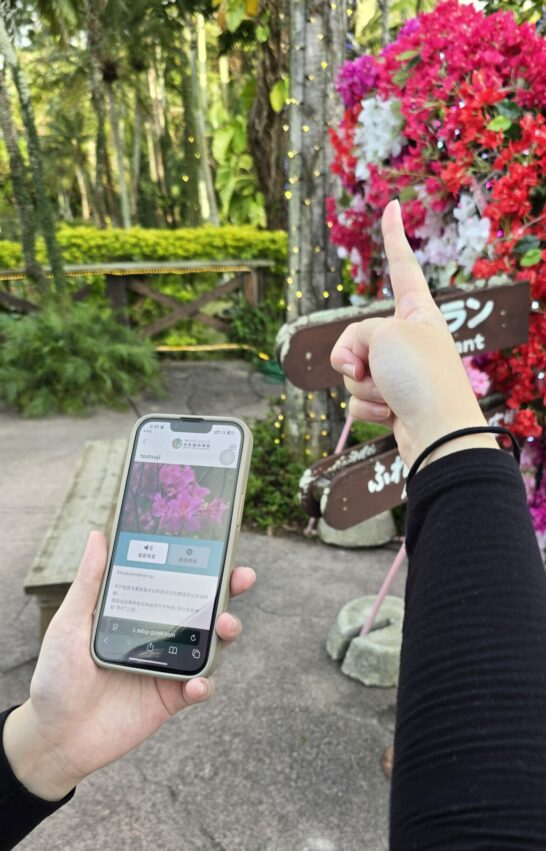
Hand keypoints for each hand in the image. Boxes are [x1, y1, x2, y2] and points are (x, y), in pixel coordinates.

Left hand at [4, 531, 255, 800]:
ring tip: (226, 625)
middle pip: (203, 607)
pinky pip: (199, 687)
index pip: (175, 581)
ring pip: (210, 643)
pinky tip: (195, 684)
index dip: (200, 564)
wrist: (54, 737)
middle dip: (228, 590)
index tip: (218, 546)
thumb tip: (97, 534)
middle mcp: (159, 634)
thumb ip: (90, 582)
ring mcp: (168, 666)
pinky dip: (204, 684)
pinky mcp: (171, 697)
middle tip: (242, 577)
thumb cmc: (56, 676)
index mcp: (139, 611)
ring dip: (227, 631)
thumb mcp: (70, 623)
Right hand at [330, 199, 497, 467]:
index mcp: (417, 313)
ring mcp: (399, 373)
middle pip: (355, 336)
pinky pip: (359, 401)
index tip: (393, 206)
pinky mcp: (391, 403)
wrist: (438, 432)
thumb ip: (358, 335)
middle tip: (369, 368)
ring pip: (352, 373)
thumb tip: (354, 371)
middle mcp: (407, 340)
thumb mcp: (383, 334)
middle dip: (351, 356)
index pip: (401, 265)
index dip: (393, 235)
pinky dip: (368, 410)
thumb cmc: (420, 375)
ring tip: (391, 395)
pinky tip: (392, 416)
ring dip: (363, 387)